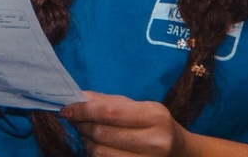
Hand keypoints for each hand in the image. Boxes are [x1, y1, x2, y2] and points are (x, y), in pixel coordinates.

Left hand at [61, 92, 191, 155]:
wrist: (181, 152)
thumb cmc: (155, 124)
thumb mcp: (137, 106)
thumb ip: (107, 101)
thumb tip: (78, 96)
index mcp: (154, 116)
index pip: (109, 113)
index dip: (83, 111)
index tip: (65, 109)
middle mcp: (154, 141)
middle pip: (102, 134)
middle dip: (81, 125)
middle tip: (73, 119)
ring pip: (100, 153)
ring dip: (85, 141)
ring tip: (85, 133)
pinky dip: (94, 154)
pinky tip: (96, 146)